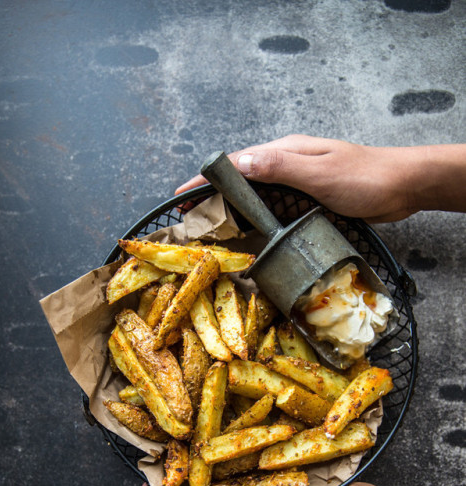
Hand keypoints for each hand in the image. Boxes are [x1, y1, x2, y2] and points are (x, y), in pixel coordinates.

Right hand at [175, 136, 465, 221]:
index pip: (235, 164)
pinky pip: (274, 209)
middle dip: (212, 198)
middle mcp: (286, 166)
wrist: (402, 186)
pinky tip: (250, 234)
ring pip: (255, 197)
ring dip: (233, 211)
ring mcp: (297, 183)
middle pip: (240, 181)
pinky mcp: (308, 200)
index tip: (180, 195)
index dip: (205, 180)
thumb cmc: (364, 177)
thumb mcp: (319, 171)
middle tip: (190, 219)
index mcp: (284, 153)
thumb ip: (280, 166)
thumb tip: (240, 161)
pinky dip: (256, 220)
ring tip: (210, 230)